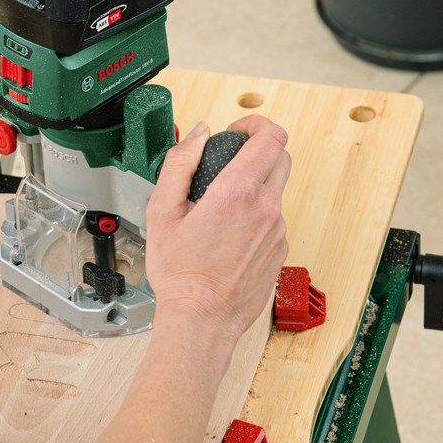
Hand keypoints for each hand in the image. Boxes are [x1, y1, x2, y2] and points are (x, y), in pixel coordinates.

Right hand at [146, 115, 290, 341]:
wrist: (201, 318)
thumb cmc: (180, 273)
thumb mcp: (161, 210)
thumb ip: (180, 162)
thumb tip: (200, 134)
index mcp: (237, 193)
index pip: (270, 137)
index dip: (255, 124)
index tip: (237, 131)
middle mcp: (266, 209)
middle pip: (281, 157)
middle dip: (258, 150)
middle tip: (229, 162)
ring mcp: (278, 231)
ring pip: (276, 190)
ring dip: (255, 186)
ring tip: (220, 209)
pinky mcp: (280, 250)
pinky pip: (274, 219)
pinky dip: (256, 215)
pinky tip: (229, 235)